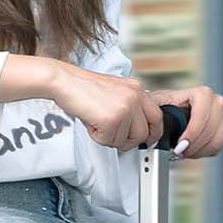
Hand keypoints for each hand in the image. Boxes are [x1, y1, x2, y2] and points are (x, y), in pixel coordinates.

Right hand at [51, 61, 165, 152]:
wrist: (65, 81)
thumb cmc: (84, 87)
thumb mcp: (115, 91)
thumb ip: (130, 106)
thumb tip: (136, 128)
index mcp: (137, 89)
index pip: (156, 116)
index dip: (153, 132)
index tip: (149, 139)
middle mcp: (134, 97)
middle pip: (142, 133)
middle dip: (127, 141)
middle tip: (114, 136)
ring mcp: (125, 108)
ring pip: (124, 140)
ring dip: (108, 137)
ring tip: (97, 121)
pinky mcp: (112, 119)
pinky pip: (108, 141)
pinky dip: (97, 136)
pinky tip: (91, 122)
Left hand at [154, 84, 222, 157]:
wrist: (178, 108)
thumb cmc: (168, 105)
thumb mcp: (159, 104)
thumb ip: (157, 112)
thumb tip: (156, 124)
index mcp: (203, 93)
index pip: (202, 117)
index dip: (191, 135)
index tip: (180, 146)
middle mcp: (217, 102)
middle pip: (211, 131)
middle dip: (194, 146)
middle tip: (181, 152)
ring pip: (218, 140)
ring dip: (200, 151)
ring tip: (187, 152)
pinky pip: (221, 145)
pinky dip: (207, 152)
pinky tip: (196, 149)